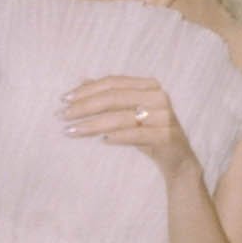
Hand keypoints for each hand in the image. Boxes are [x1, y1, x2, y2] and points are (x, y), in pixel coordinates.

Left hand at [61, 76, 197, 180]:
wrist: (178, 160)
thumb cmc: (149, 133)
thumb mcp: (129, 113)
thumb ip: (110, 97)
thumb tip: (81, 82)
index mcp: (149, 86)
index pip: (113, 82)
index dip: (87, 89)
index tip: (64, 99)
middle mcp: (158, 97)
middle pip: (114, 98)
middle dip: (85, 106)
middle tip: (63, 116)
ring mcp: (164, 116)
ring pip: (121, 118)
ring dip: (93, 125)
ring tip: (71, 131)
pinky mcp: (166, 136)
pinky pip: (136, 135)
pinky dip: (117, 137)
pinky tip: (101, 141)